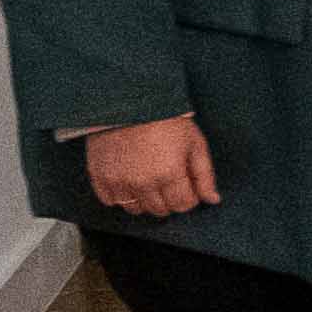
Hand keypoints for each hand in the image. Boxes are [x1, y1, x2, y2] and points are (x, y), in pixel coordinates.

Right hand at [83, 112, 218, 218]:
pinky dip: (120, 196)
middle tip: (169, 181)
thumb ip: (204, 176)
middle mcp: (142, 182)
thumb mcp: (195, 144)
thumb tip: (213, 200)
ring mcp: (118, 181)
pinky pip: (110, 201)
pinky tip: (129, 180)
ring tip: (149, 180)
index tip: (187, 186)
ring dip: (145, 201)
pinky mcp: (99, 176)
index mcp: (169, 174)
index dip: (189, 198)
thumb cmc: (166, 120)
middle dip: (169, 200)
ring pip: (135, 209)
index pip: (183, 205)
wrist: (130, 101)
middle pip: (160, 210)